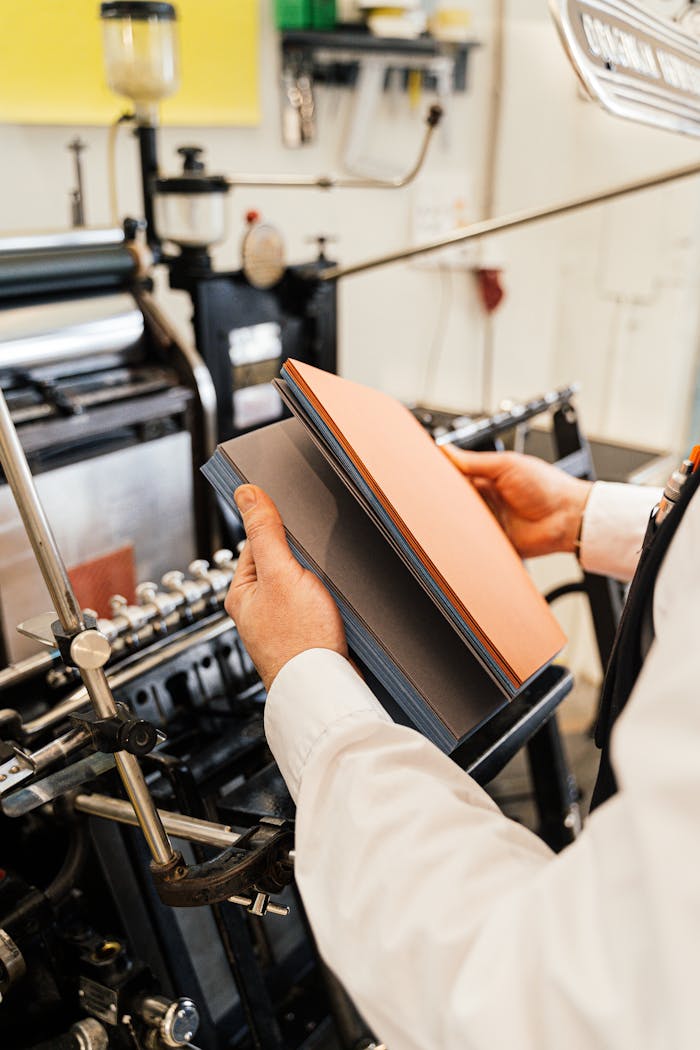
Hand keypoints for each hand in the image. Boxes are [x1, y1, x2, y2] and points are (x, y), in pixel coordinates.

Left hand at [224, 485, 347, 690]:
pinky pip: (315, 607)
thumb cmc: (299, 640)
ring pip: (302, 586)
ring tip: (326, 593)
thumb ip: (265, 531)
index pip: (258, 543)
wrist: (325, 688)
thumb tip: (246, 493)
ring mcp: (279, 624)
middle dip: (303, 561)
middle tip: (316, 568)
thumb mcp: (281, 573)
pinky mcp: (303, 636)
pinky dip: (326, 603)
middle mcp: (256, 609)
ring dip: (318, 583)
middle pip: (281, 563)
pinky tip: (334, 608)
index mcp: (241, 592)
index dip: (280, 533)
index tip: (298, 532)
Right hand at [443, 446, 591, 558]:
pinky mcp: (491, 541)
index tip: (425, 471)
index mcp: (486, 477)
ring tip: (444, 512)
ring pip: (458, 520)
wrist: (567, 517)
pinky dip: (463, 537)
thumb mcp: (507, 465)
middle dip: (441, 497)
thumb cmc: (547, 487)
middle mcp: (484, 499)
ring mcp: (487, 521)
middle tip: (431, 495)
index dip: (439, 473)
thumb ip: (475, 461)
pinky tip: (458, 531)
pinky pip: (471, 540)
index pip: (454, 474)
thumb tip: (446, 450)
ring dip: (452, 517)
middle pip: (452, 498)